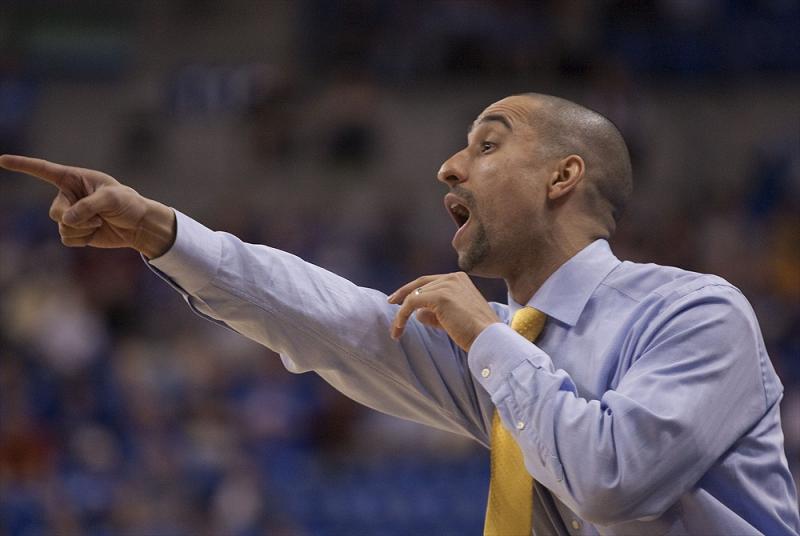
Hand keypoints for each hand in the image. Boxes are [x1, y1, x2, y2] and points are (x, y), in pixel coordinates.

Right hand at [0, 155, 175, 257]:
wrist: (137, 225)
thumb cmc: (127, 204)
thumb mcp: (112, 199)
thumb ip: (88, 206)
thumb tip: (66, 220)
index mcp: (74, 178)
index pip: (44, 170)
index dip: (22, 165)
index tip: (1, 160)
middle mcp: (68, 195)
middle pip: (54, 211)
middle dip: (76, 218)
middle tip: (99, 215)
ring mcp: (70, 213)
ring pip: (62, 227)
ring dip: (83, 229)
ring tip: (100, 222)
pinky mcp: (75, 230)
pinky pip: (67, 239)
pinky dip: (83, 238)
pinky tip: (96, 232)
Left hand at [387, 272, 499, 350]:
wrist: (489, 338)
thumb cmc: (474, 332)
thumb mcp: (453, 318)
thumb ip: (436, 312)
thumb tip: (417, 314)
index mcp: (459, 279)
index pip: (429, 281)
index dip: (411, 289)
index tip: (398, 299)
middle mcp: (453, 277)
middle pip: (419, 284)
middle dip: (403, 295)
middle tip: (390, 303)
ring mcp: (446, 285)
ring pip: (414, 295)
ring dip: (402, 313)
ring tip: (397, 330)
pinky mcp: (440, 296)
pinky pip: (411, 303)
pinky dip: (401, 316)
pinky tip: (398, 329)